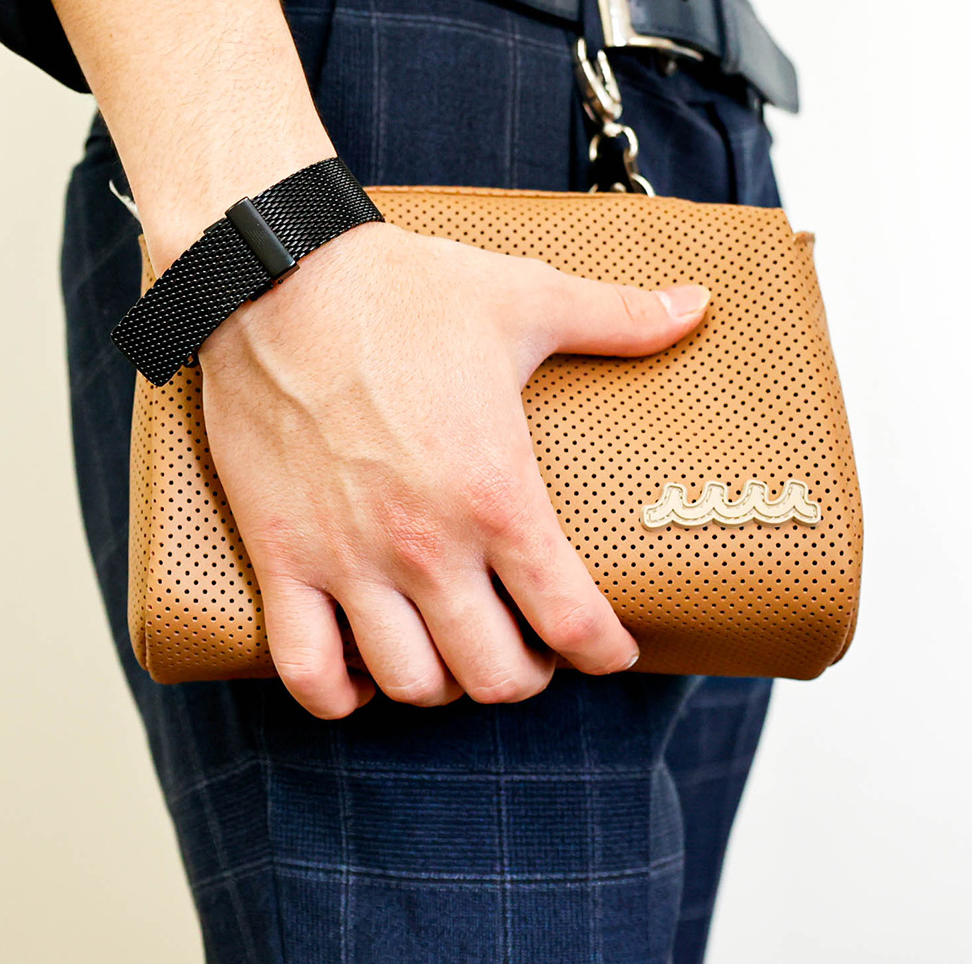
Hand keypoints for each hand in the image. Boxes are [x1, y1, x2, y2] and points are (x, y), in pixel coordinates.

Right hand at [197, 221, 709, 717]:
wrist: (276, 279)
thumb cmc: (401, 290)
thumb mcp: (523, 297)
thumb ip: (617, 316)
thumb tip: (696, 306)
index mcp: (496, 491)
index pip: (570, 619)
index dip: (603, 651)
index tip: (609, 649)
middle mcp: (426, 543)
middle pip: (495, 674)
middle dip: (528, 673)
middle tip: (532, 646)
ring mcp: (348, 559)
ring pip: (411, 683)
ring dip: (445, 684)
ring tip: (454, 650)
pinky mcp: (282, 556)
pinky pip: (306, 668)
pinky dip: (339, 693)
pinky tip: (363, 673)